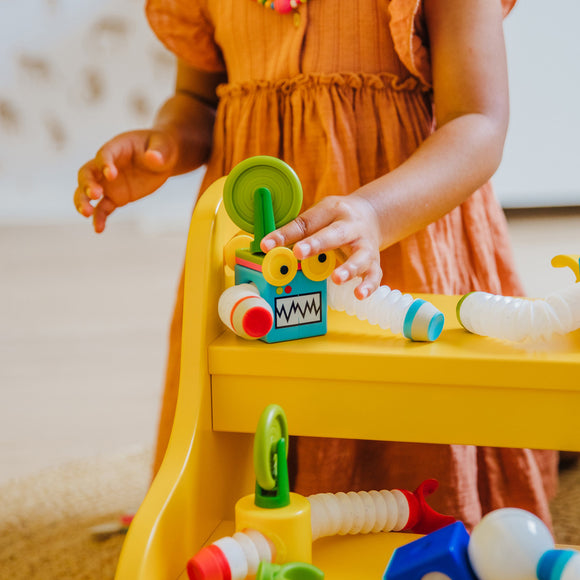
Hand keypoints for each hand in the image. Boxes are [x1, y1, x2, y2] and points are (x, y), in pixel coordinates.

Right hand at [74, 130, 177, 232]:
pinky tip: (98, 229)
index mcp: (118, 148)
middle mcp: (107, 165)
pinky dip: (99, 218)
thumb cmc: (162, 148)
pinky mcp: (115, 197)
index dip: (105, 164)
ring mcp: (109, 182)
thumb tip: (154, 158)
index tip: (111, 175)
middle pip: (87, 172)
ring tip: (86, 213)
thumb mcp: (165, 147)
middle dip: (87, 183)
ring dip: (83, 201)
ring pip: (86, 191)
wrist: (162, 159)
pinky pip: (103, 208)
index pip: (105, 154)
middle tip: (95, 195)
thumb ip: (159, 153)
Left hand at [260, 194, 382, 298]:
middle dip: (316, 244)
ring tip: (336, 278)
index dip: (285, 234)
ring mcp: (365, 245)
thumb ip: (298, 231)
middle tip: (298, 252)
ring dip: (348, 268)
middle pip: (334, 234)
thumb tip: (267, 248)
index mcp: (332, 211)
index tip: (267, 245)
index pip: (306, 222)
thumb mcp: (319, 215)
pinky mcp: (374, 261)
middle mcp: (351, 226)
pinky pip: (374, 274)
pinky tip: (359, 294)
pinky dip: (368, 285)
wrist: (372, 215)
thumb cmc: (337, 219)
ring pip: (359, 257)